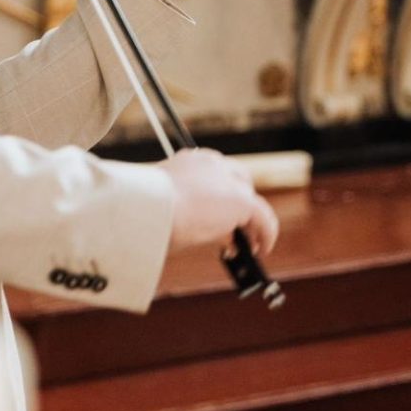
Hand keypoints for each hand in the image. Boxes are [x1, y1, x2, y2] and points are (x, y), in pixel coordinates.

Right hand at [157, 148, 279, 256]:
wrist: (148, 208)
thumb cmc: (145, 211)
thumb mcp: (164, 203)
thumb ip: (181, 207)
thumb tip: (191, 229)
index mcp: (189, 161)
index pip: (216, 174)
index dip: (221, 196)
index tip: (218, 218)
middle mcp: (211, 164)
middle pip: (239, 182)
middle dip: (239, 208)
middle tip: (233, 233)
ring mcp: (228, 180)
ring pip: (250, 201)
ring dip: (251, 224)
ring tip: (247, 246)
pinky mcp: (241, 200)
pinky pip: (263, 219)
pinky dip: (265, 235)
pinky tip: (260, 250)